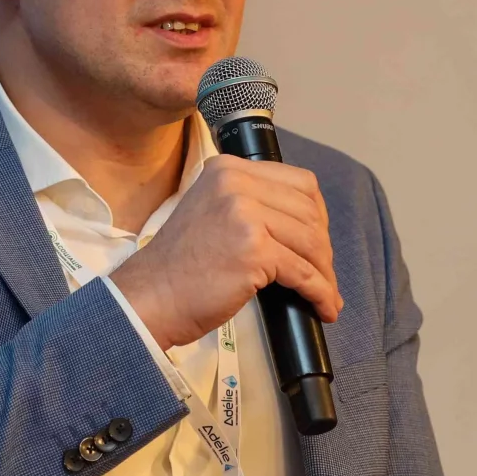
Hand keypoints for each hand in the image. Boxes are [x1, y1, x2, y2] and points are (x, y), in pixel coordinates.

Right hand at [109, 154, 342, 348]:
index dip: (317, 214)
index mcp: (227, 169)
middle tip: (322, 273)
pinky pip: (304, 272)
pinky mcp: (253, 250)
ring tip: (326, 294)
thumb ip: (248, 204)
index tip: (317, 240)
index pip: (299, 181)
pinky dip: (320, 293)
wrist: (150, 296)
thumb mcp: (210, 211)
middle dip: (322, 247)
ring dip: (324, 273)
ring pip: (311, 242)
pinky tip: (323, 306)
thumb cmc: (179, 266)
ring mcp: (244, 215)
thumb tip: (305, 225)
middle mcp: (236, 183)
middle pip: (309, 211)